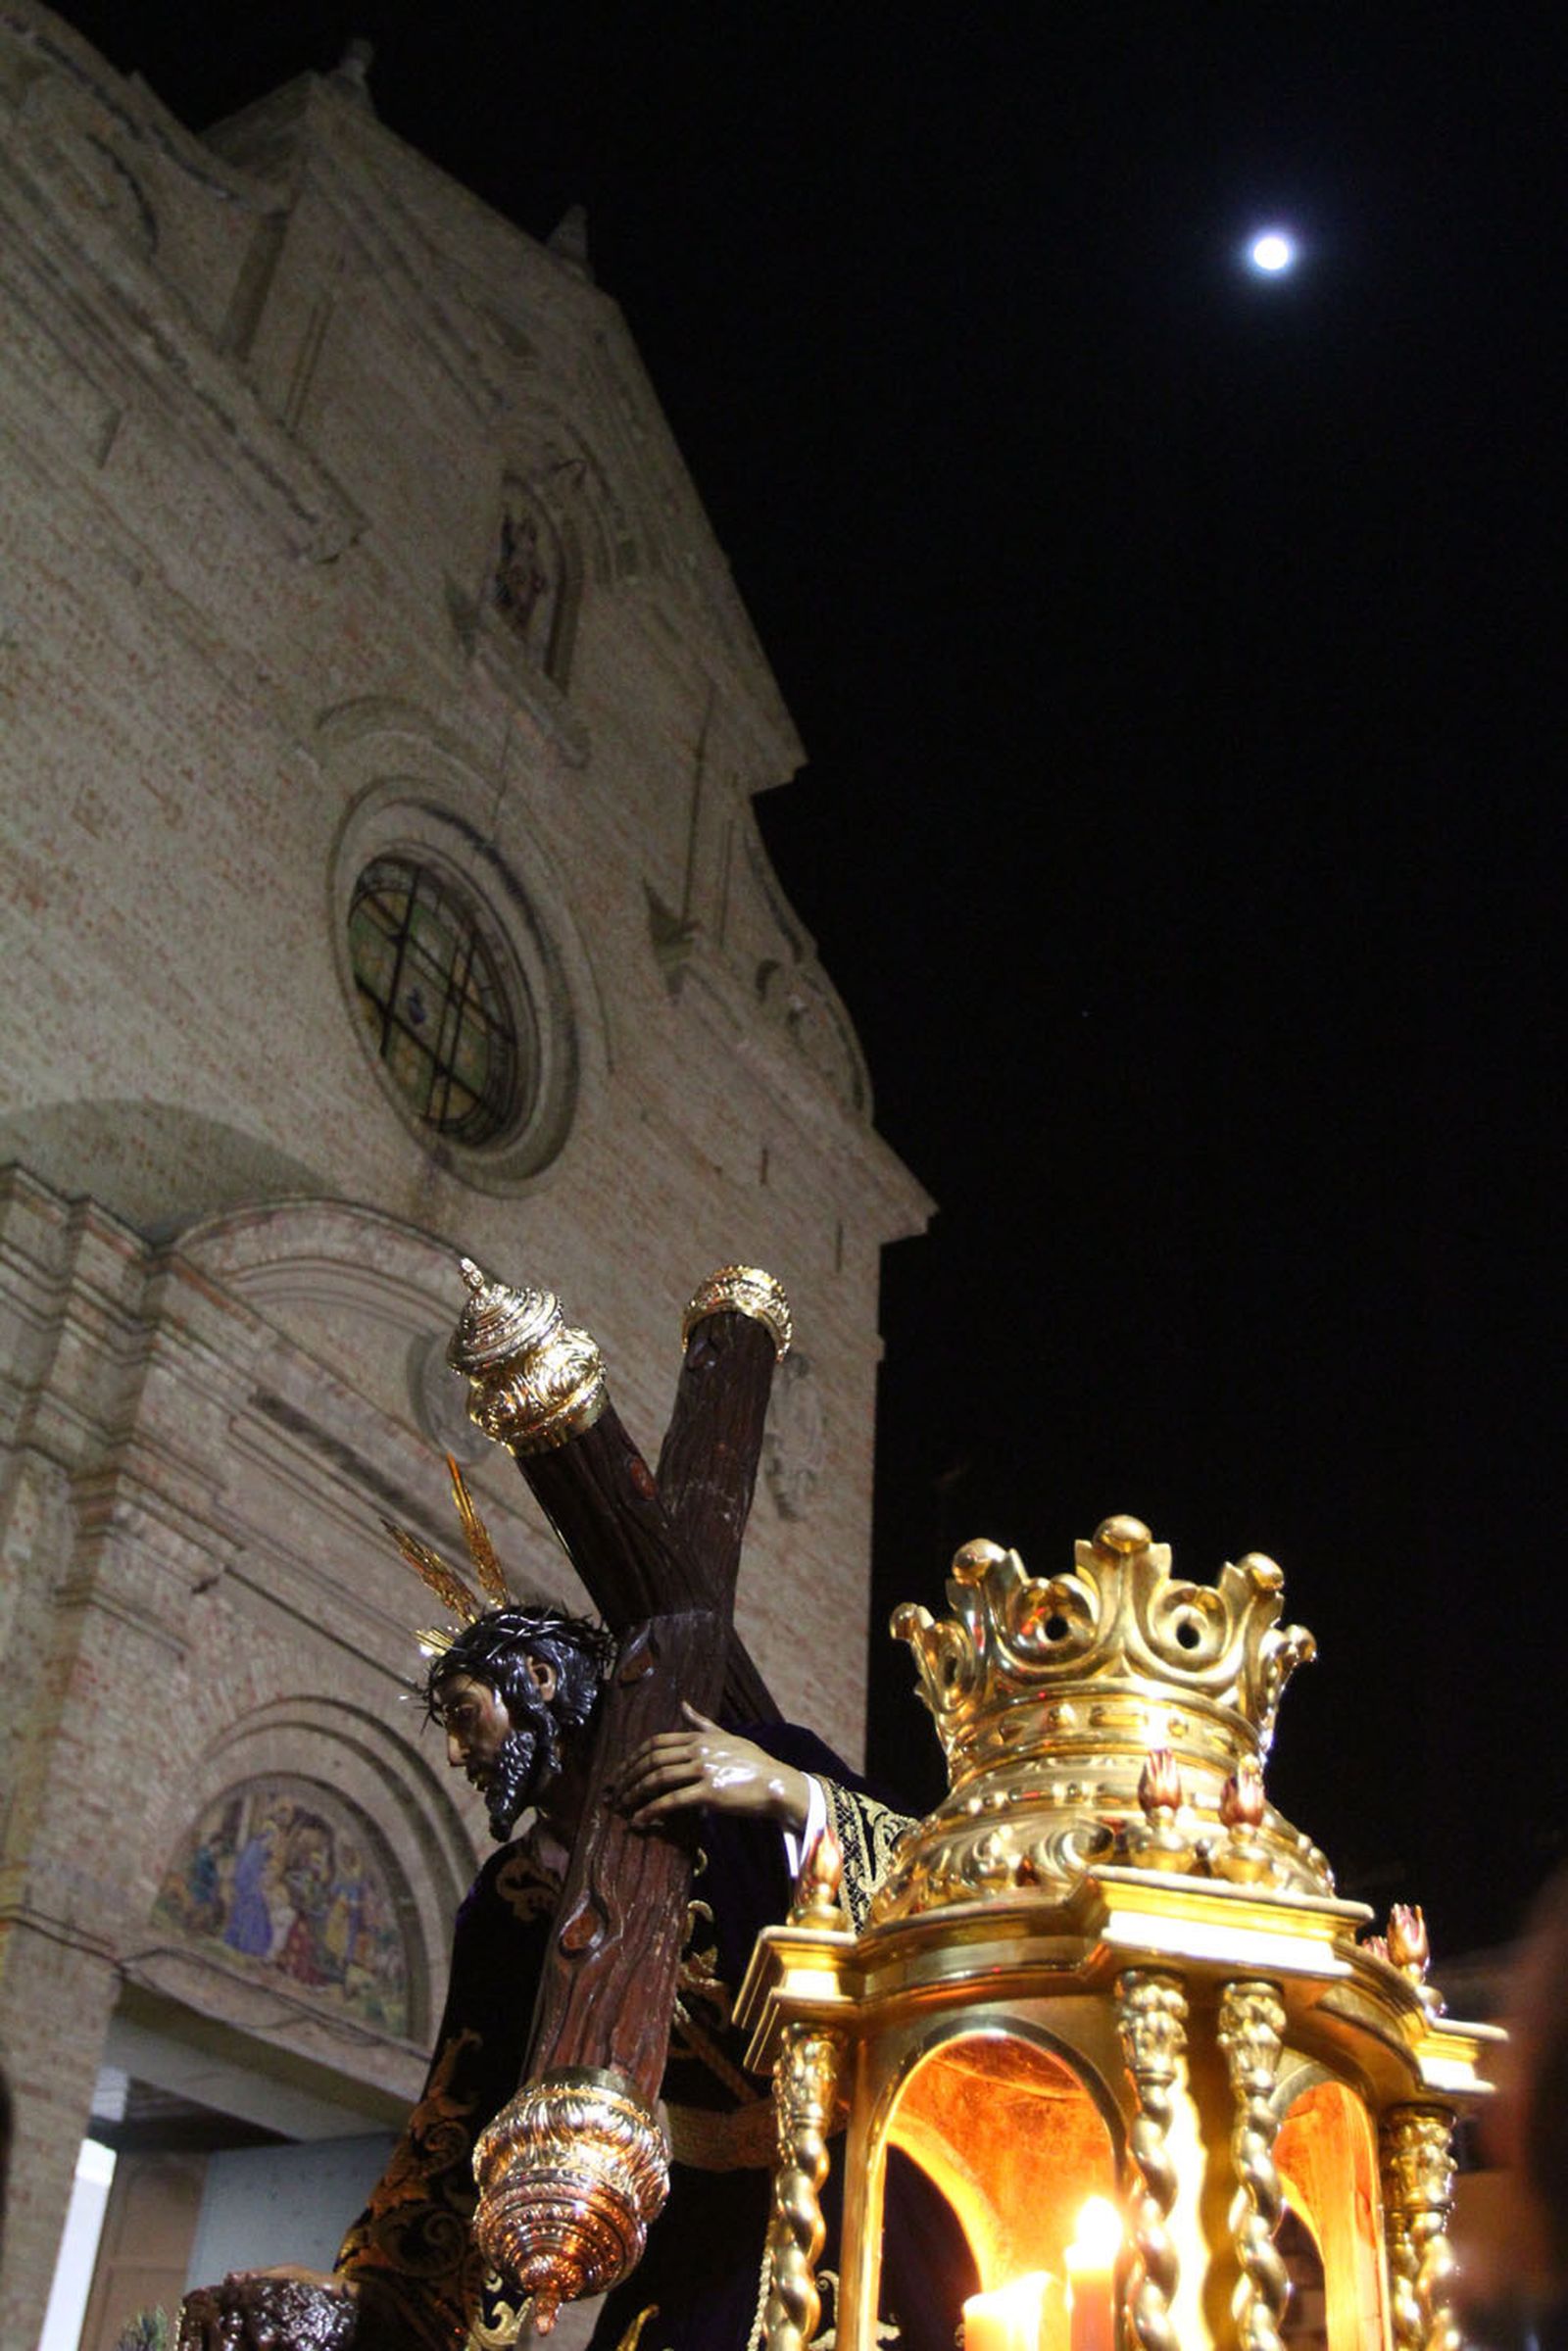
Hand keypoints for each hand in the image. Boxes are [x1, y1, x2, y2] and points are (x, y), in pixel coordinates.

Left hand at [612, 1704, 810, 1834]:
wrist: (777, 1784)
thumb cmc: (754, 1762)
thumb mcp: (727, 1736)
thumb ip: (701, 1723)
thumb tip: (683, 1704)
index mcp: (700, 1737)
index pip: (656, 1742)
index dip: (634, 1757)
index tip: (620, 1772)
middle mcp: (699, 1750)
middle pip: (652, 1759)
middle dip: (628, 1776)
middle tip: (615, 1792)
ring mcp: (704, 1770)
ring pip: (658, 1779)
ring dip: (634, 1794)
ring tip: (622, 1807)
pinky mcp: (710, 1793)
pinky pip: (672, 1801)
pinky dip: (651, 1811)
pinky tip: (639, 1821)